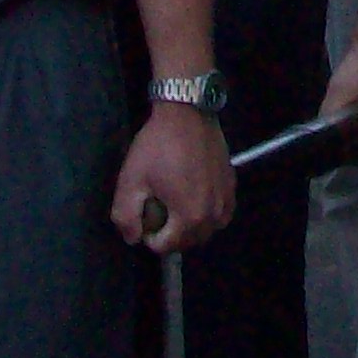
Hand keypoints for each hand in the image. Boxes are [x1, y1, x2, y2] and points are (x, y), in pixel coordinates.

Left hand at [112, 103, 233, 253]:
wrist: (186, 111)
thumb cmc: (157, 147)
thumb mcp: (130, 182)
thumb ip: (126, 218)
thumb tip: (133, 239)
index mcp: (190, 216)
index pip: (166, 246)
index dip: (149, 236)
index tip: (143, 214)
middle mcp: (213, 213)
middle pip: (189, 241)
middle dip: (171, 236)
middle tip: (157, 213)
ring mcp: (226, 197)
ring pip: (209, 229)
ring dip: (191, 228)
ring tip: (176, 209)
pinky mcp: (232, 182)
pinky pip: (223, 212)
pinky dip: (210, 215)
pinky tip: (198, 200)